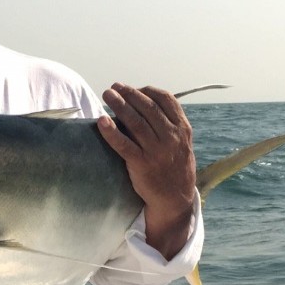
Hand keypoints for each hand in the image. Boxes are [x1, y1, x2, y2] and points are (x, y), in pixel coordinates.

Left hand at [97, 83, 195, 259]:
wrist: (175, 197)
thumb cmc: (174, 164)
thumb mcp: (181, 141)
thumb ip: (169, 122)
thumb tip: (143, 101)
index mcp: (182, 128)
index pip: (165, 99)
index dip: (147, 90)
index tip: (133, 88)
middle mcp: (171, 137)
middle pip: (147, 107)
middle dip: (129, 94)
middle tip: (114, 87)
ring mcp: (156, 151)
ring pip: (135, 122)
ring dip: (119, 105)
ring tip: (107, 94)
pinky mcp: (142, 164)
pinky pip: (123, 144)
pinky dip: (111, 131)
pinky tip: (101, 121)